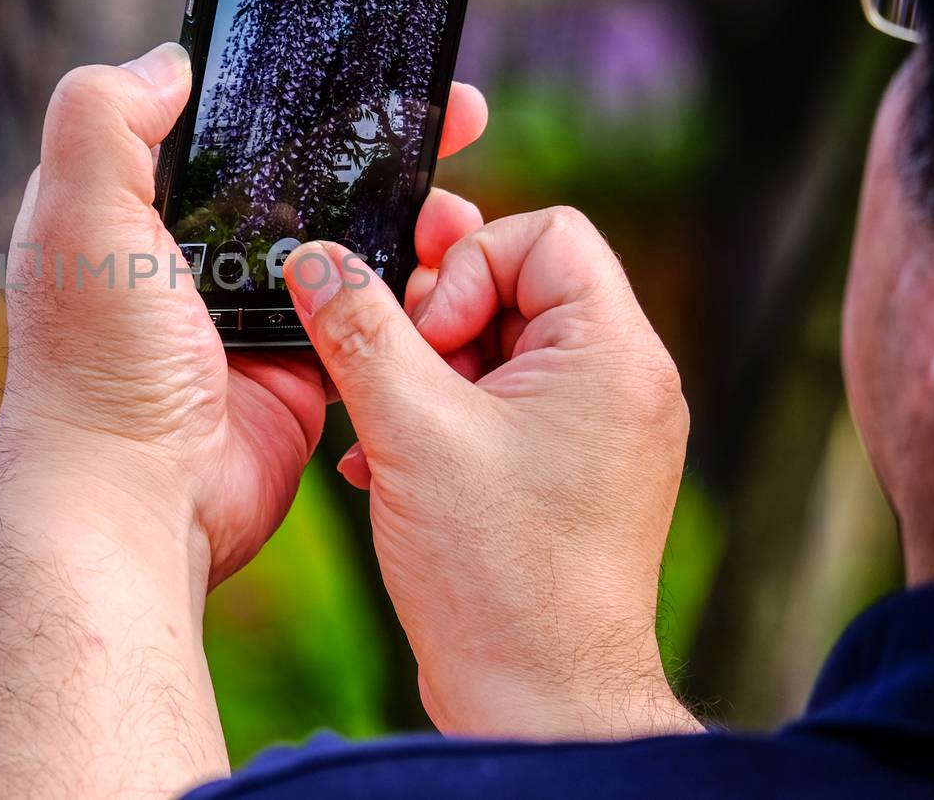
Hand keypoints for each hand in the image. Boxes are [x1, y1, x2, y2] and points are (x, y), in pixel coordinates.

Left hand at [0, 41, 488, 582]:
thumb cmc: (96, 366)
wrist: (139, 505)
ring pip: (340, 239)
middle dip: (370, 141)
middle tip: (449, 110)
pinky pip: (365, 312)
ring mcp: (245, 313)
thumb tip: (171, 60)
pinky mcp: (296, 366)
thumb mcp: (78, 218)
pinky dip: (407, 288)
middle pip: (293, 174)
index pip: (212, 124)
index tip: (355, 54)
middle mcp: (185, 257)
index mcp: (129, 209)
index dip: (280, 87)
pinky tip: (452, 257)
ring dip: (403, 211)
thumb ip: (104, 120)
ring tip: (461, 188)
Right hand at [284, 207, 698, 739]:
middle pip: (514, 284)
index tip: (425, 338)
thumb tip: (316, 257)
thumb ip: (357, 330)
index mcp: (611, 353)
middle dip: (432, 323)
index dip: (467, 267)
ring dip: (421, 375)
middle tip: (392, 372)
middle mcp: (618, 382)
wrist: (539, 699)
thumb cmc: (499, 573)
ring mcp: (594, 430)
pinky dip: (437, 416)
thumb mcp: (410, 429)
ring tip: (383, 430)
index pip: (544, 234)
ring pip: (493, 347)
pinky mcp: (563, 470)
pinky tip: (385, 465)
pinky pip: (495, 403)